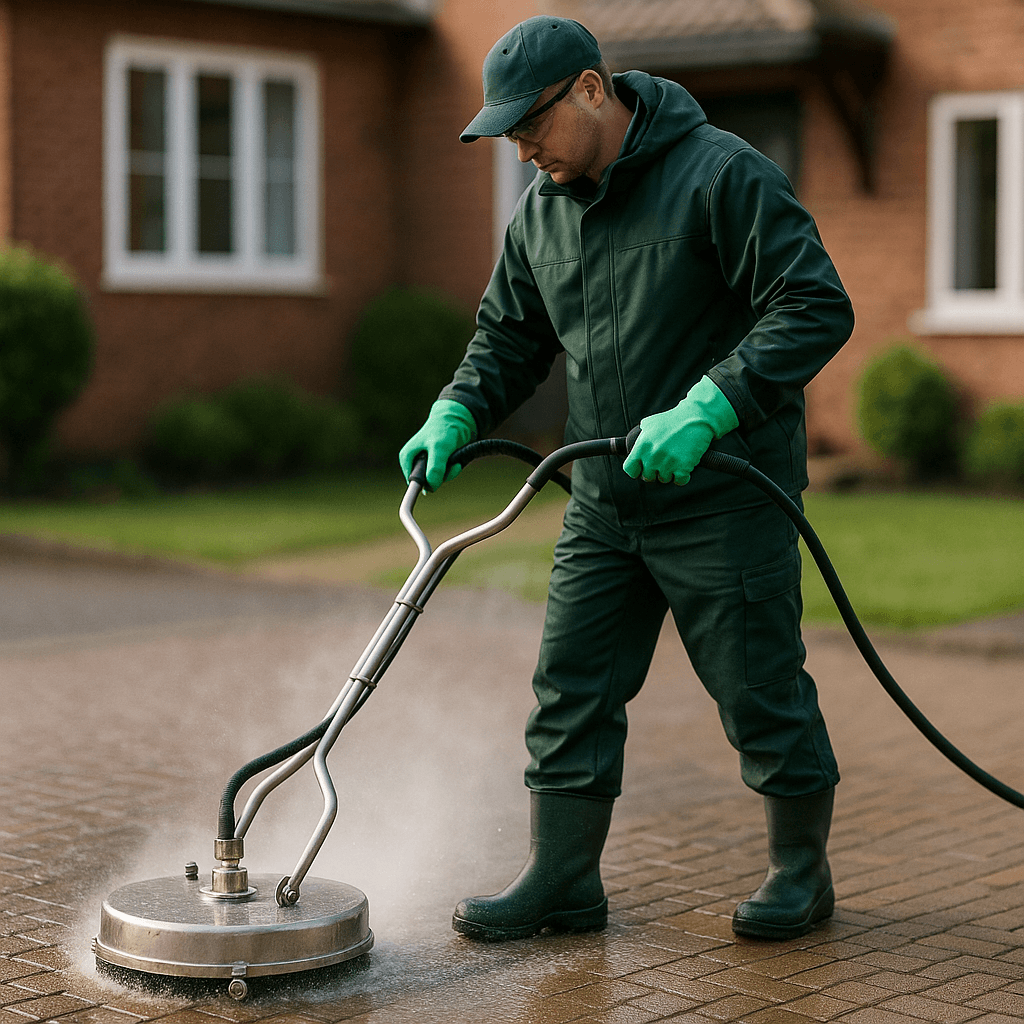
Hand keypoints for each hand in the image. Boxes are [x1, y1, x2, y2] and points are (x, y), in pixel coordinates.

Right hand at [399, 400, 476, 490]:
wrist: (458, 420)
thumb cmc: (444, 430)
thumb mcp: (440, 448)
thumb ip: (435, 468)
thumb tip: (430, 488)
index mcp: (407, 458)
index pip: (413, 482)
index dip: (427, 483)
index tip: (439, 477)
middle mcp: (415, 463)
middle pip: (427, 483)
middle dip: (441, 476)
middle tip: (450, 463)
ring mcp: (426, 465)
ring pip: (438, 480)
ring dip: (450, 472)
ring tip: (454, 458)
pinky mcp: (437, 465)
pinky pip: (445, 476)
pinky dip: (453, 470)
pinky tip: (456, 461)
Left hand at [623, 376, 738, 485]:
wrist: (697, 417)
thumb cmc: (674, 419)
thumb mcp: (651, 423)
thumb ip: (641, 435)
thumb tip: (635, 443)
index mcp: (642, 446)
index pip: (630, 469)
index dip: (636, 471)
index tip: (642, 469)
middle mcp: (652, 456)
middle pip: (647, 477)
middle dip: (655, 472)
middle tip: (664, 462)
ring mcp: (667, 463)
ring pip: (664, 479)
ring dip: (670, 473)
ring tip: (676, 459)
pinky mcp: (683, 467)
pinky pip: (680, 481)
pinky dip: (683, 476)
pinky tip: (685, 466)